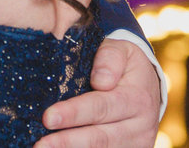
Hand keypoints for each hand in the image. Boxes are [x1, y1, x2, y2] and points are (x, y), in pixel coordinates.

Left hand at [35, 37, 162, 147]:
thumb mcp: (121, 50)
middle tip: (40, 144)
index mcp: (137, 98)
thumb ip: (109, 58)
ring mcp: (136, 143)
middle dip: (67, 141)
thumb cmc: (125, 65)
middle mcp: (140, 126)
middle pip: (100, 137)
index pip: (101, 107)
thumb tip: (101, 81)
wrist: (148, 87)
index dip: (74, 113)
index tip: (49, 117)